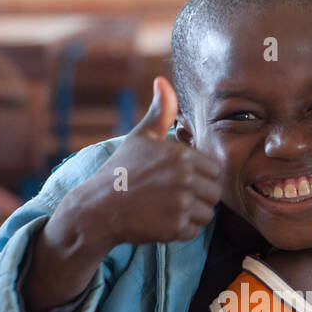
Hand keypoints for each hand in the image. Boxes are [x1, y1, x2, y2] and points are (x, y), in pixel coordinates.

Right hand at [21, 77, 221, 311]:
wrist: (97, 208)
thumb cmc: (121, 171)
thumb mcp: (141, 137)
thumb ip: (160, 112)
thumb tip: (163, 80)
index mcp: (181, 155)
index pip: (214, 170)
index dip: (198, 177)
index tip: (176, 180)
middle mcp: (184, 178)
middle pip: (214, 193)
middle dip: (197, 197)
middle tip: (170, 197)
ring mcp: (180, 204)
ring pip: (207, 214)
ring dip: (190, 215)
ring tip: (165, 208)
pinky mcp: (174, 227)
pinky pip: (193, 232)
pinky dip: (178, 231)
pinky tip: (159, 221)